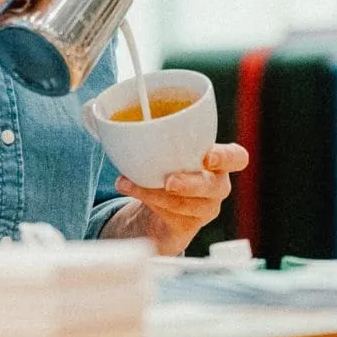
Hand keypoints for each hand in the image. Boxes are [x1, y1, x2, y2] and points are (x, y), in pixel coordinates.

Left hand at [101, 143, 249, 255]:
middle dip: (191, 184)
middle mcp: (216, 185)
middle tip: (169, 181)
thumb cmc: (166, 166)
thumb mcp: (166, 147)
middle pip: (215, 187)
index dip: (226, 157)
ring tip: (127, 182)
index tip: (208, 156)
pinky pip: (170, 217)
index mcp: (219, 161)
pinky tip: (130, 189)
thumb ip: (152, 129)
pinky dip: (147, 201)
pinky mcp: (187, 226)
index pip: (237, 158)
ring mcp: (204, 209)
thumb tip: (99, 110)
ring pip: (186, 205)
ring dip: (154, 193)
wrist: (159, 207)